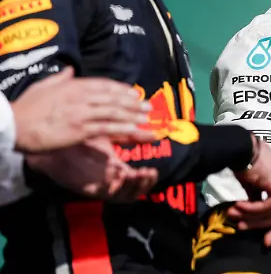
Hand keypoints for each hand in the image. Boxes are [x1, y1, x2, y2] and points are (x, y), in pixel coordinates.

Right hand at [12, 67, 154, 152]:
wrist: (13, 125)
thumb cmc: (25, 107)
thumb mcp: (43, 86)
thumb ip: (60, 78)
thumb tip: (70, 70)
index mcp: (73, 85)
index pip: (103, 84)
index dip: (121, 89)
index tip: (133, 92)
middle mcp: (80, 97)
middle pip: (113, 98)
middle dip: (132, 102)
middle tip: (147, 106)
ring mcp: (81, 113)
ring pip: (113, 112)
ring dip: (132, 115)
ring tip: (146, 118)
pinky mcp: (79, 130)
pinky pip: (106, 128)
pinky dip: (122, 128)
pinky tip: (134, 129)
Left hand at [25, 138, 158, 200]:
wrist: (57, 144)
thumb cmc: (82, 140)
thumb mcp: (112, 136)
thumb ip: (131, 136)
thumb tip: (154, 134)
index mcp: (118, 171)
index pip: (138, 182)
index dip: (147, 180)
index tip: (152, 171)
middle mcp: (110, 181)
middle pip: (132, 193)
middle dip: (143, 185)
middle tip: (147, 173)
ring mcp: (99, 186)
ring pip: (120, 196)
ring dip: (130, 188)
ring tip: (134, 174)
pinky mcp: (85, 188)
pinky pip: (103, 194)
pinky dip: (112, 188)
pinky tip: (117, 176)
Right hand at [229, 137, 270, 245]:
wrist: (243, 150)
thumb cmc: (248, 167)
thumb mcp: (256, 190)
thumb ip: (261, 204)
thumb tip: (257, 222)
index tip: (265, 241)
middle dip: (260, 226)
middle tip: (240, 228)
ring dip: (250, 217)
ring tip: (233, 213)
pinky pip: (266, 208)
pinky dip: (250, 209)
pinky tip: (237, 205)